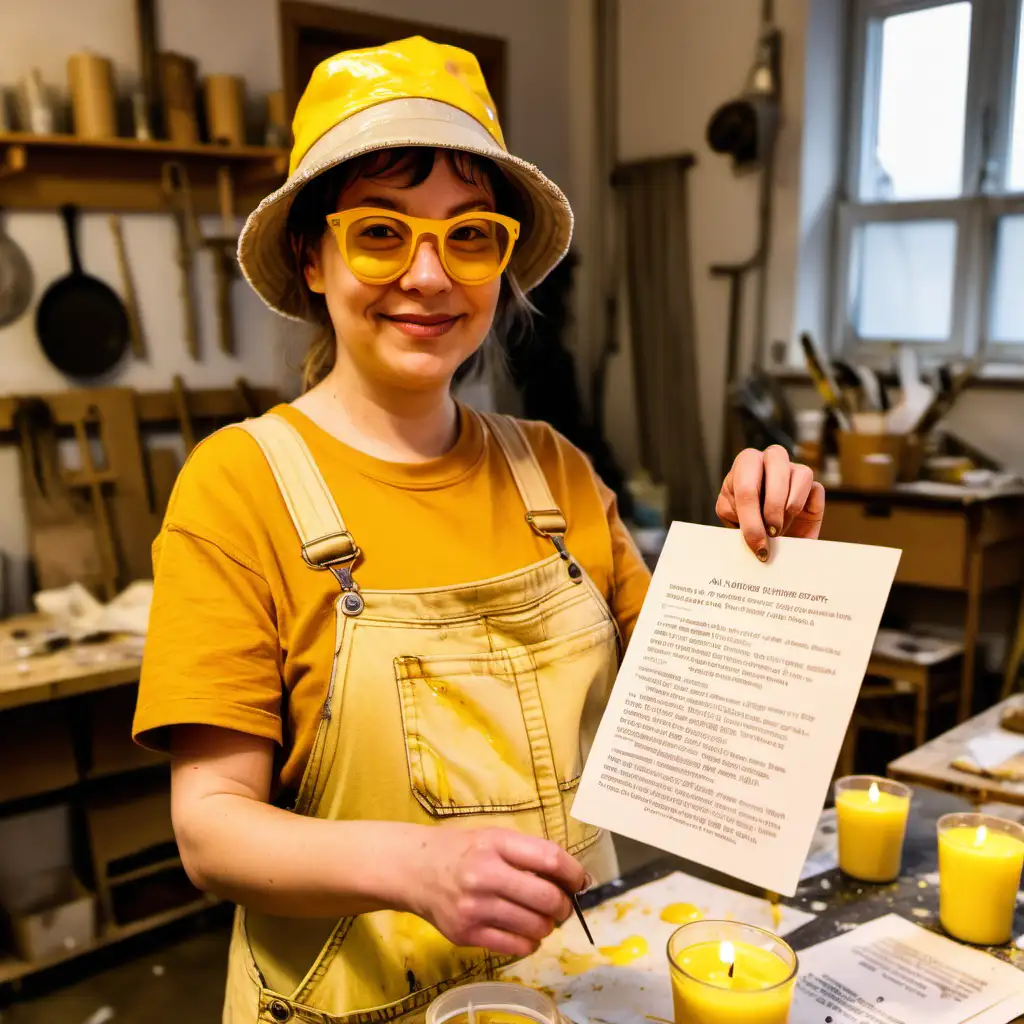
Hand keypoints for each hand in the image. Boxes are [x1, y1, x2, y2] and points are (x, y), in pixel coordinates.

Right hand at [407, 827, 588, 956]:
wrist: (415, 869)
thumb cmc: (462, 850)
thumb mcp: (494, 838)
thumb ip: (530, 854)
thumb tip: (576, 879)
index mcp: (496, 844)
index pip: (550, 858)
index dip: (574, 873)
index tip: (580, 881)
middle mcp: (485, 875)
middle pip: (547, 898)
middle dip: (564, 905)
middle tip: (562, 905)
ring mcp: (475, 908)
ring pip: (535, 927)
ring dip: (548, 926)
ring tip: (540, 918)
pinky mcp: (467, 934)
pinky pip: (516, 947)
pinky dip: (529, 942)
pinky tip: (524, 931)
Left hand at [715, 445, 824, 560]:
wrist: (764, 538)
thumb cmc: (743, 522)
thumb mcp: (730, 517)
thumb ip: (735, 516)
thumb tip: (751, 529)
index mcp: (745, 464)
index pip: (746, 483)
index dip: (751, 518)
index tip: (756, 544)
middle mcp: (771, 460)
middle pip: (777, 462)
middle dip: (773, 505)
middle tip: (771, 532)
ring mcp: (795, 471)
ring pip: (802, 474)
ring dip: (790, 506)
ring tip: (780, 529)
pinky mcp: (814, 489)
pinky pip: (816, 490)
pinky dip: (805, 508)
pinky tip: (793, 522)